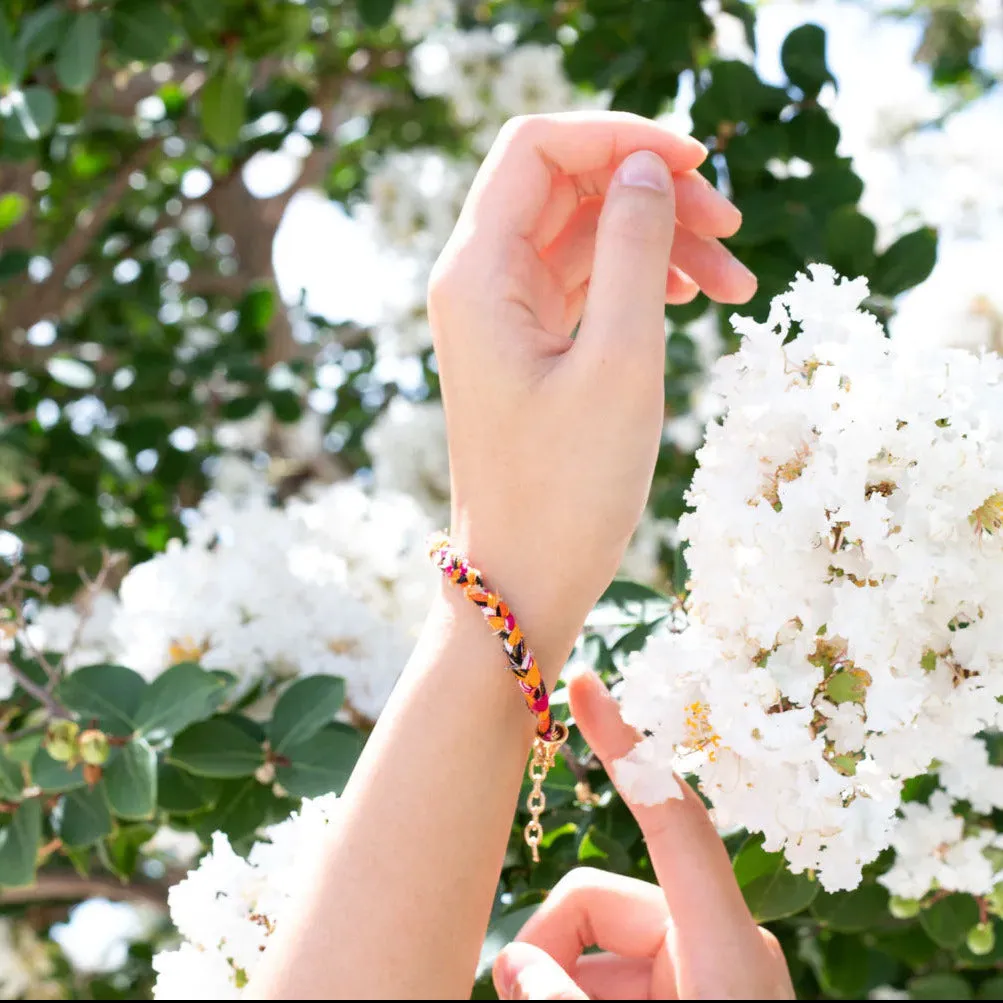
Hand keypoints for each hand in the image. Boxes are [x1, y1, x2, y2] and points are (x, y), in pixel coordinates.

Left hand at [428, 112, 755, 675]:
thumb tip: (646, 169)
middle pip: (567, 185)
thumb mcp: (619, 362)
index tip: (699, 163)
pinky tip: (691, 298)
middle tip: (733, 230)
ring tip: (736, 287)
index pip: (537, 147)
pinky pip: (586, 283)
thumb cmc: (567, 490)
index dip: (619, 136)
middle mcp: (478, 282)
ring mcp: (502, 314)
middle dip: (651, 192)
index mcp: (477, 273)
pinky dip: (639, 280)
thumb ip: (633, 248)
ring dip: (660, 242)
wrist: (525, 580)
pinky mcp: (528, 346)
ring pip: (584, 235)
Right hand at [493, 669, 795, 1000]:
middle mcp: (714, 937)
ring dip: (562, 981)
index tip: (585, 685)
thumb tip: (514, 964)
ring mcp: (701, 960)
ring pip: (595, 937)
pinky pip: (612, 967)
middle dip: (550, 946)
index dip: (625, 748)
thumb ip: (563, 1000)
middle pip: (598, 898)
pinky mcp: (688, 980)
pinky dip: (580, 991)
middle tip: (518, 998)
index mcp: (725, 945)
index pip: (671, 820)